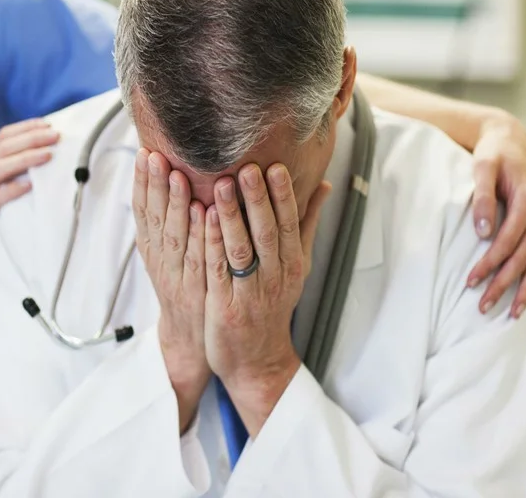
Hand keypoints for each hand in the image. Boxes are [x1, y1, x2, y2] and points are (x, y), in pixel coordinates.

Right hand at [0, 119, 58, 260]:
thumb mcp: (5, 190)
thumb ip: (16, 171)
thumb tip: (48, 150)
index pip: (1, 138)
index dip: (24, 128)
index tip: (48, 124)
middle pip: (1, 150)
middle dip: (30, 139)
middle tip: (54, 137)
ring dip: (24, 160)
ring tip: (47, 156)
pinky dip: (11, 190)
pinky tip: (29, 185)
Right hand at [132, 149, 208, 431]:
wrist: (191, 341)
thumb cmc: (185, 290)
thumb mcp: (169, 256)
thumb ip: (167, 222)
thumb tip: (167, 181)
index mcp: (153, 251)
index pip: (143, 212)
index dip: (141, 183)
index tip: (143, 154)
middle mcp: (162, 261)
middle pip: (155, 219)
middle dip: (154, 185)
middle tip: (155, 156)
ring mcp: (179, 277)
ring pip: (175, 236)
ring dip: (176, 205)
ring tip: (179, 176)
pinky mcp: (199, 291)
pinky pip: (201, 260)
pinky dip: (202, 236)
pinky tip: (208, 215)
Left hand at [204, 164, 329, 433]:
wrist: (257, 360)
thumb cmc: (273, 303)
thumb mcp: (296, 265)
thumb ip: (306, 223)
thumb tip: (323, 183)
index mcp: (292, 264)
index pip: (290, 224)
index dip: (283, 196)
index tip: (276, 166)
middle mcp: (275, 277)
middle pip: (267, 233)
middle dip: (258, 200)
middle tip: (248, 167)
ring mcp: (250, 293)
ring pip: (241, 250)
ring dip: (231, 216)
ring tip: (220, 185)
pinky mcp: (225, 306)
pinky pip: (218, 271)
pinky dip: (211, 244)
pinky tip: (202, 220)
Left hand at [467, 113, 525, 317]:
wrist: (510, 143)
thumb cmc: (494, 154)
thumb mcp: (483, 168)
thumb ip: (481, 197)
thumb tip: (482, 231)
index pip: (507, 241)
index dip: (490, 263)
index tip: (471, 280)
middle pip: (521, 258)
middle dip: (503, 284)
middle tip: (483, 306)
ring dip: (524, 290)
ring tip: (511, 315)